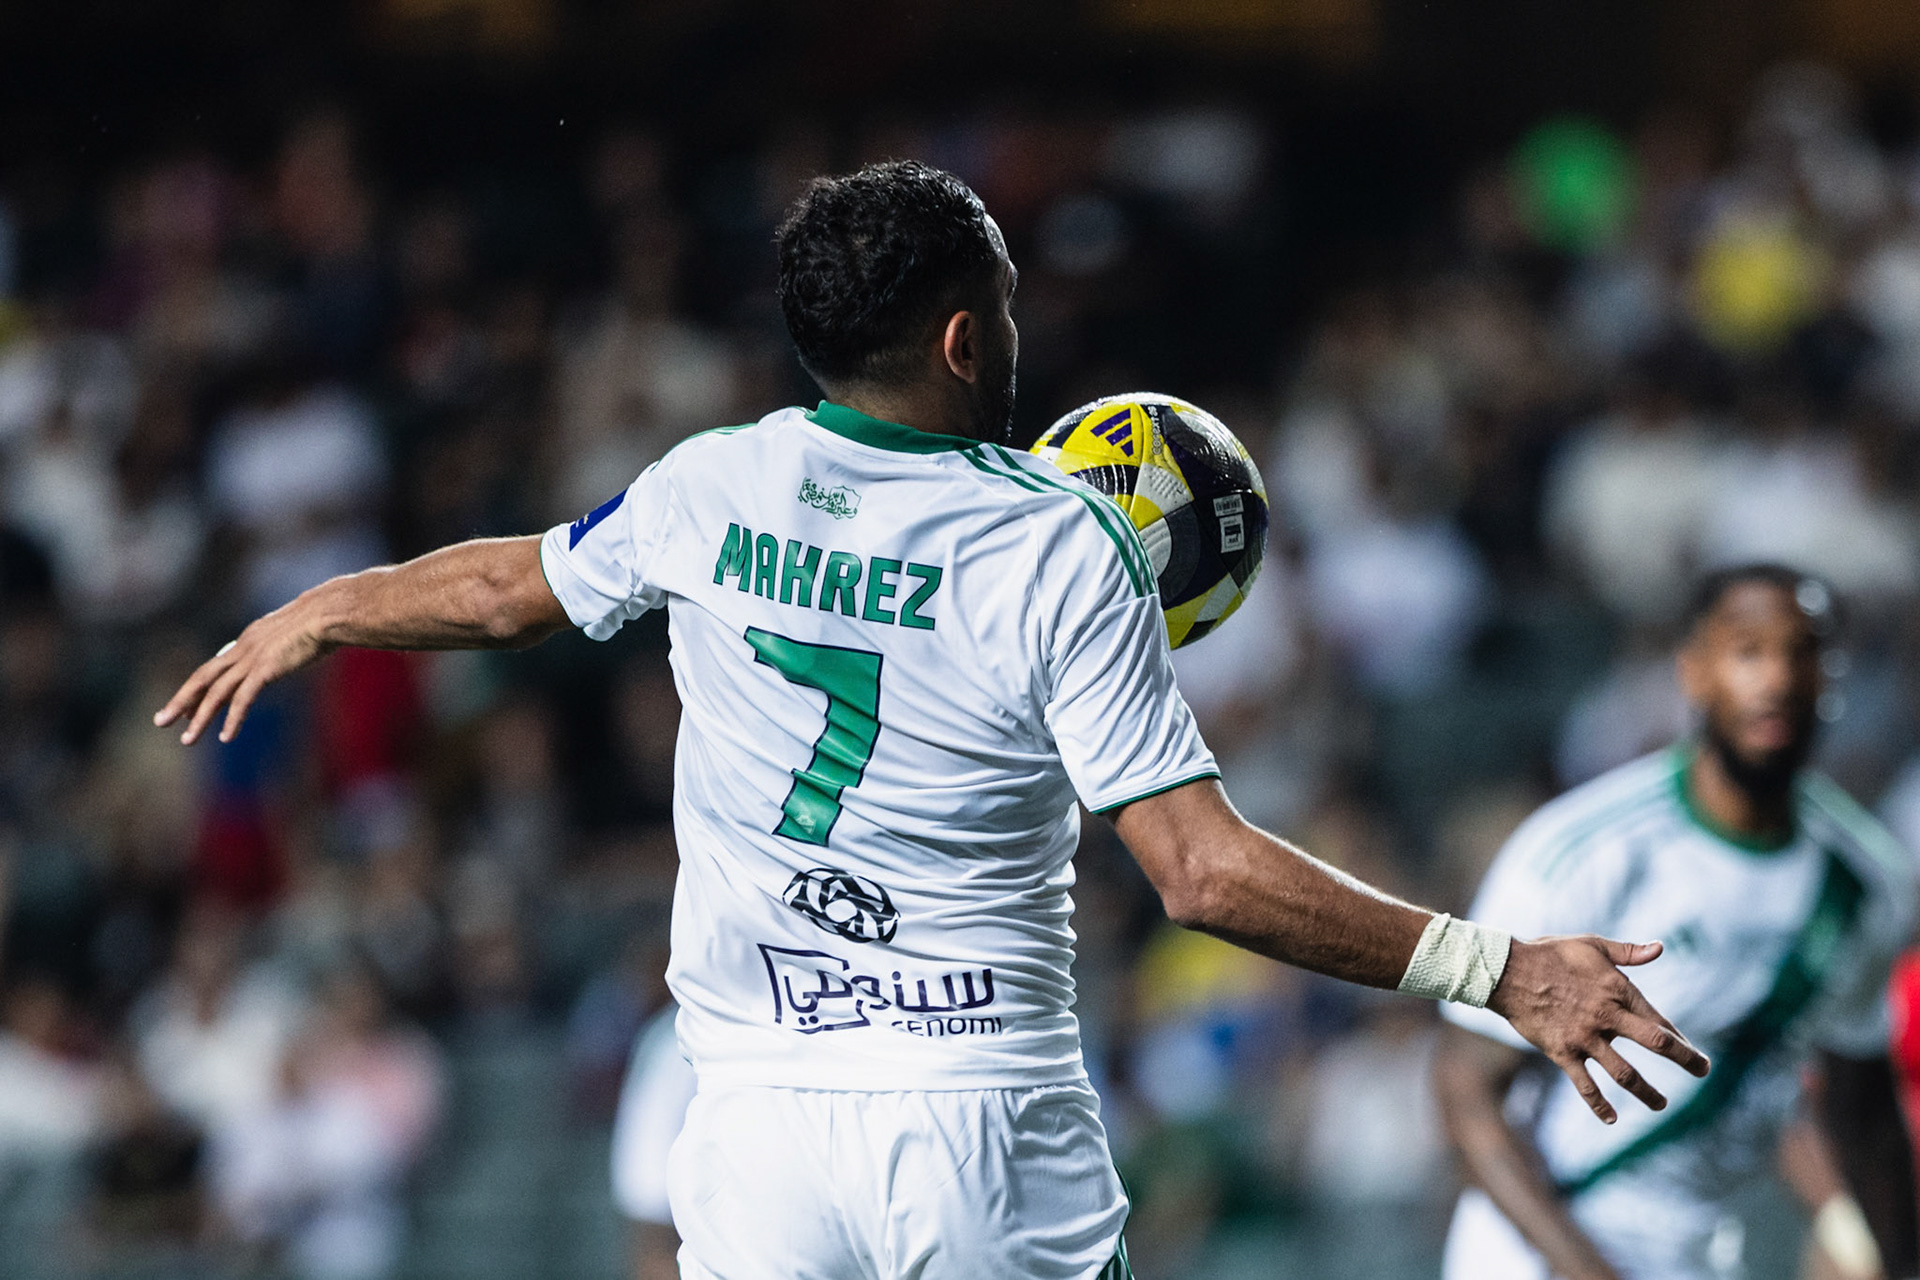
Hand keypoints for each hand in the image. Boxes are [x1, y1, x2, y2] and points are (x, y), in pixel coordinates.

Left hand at [154, 598, 333, 744]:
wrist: (330, 613)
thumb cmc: (325, 619)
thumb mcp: (299, 631)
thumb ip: (289, 643)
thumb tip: (297, 647)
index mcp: (250, 638)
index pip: (216, 667)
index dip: (198, 689)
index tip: (184, 708)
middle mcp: (244, 647)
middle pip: (203, 677)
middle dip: (180, 701)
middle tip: (160, 721)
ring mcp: (253, 658)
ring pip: (216, 692)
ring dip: (199, 717)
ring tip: (186, 740)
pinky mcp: (265, 670)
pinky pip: (243, 699)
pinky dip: (232, 719)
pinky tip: (225, 737)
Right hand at [1487, 935, 1709, 1123]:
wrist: (1507, 971)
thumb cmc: (1550, 953)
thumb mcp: (1591, 945)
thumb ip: (1628, 952)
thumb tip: (1661, 948)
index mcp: (1617, 990)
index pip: (1658, 1020)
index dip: (1680, 1039)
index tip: (1694, 1052)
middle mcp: (1606, 1017)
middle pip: (1656, 1044)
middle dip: (1685, 1060)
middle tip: (1703, 1071)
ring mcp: (1584, 1038)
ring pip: (1625, 1073)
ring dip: (1647, 1092)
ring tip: (1662, 1104)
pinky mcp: (1562, 1053)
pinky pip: (1585, 1085)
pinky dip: (1599, 1104)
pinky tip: (1611, 1118)